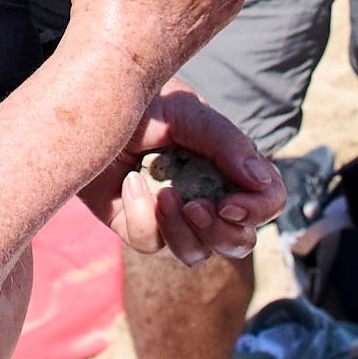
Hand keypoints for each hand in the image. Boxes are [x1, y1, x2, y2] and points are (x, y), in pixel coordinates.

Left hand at [94, 91, 282, 267]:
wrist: (90, 107)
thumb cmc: (146, 104)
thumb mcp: (190, 114)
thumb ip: (228, 144)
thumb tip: (261, 181)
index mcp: (230, 168)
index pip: (267, 202)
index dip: (258, 211)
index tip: (230, 204)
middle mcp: (207, 197)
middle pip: (238, 242)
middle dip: (221, 233)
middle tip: (196, 206)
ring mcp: (172, 217)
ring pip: (196, 254)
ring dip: (182, 231)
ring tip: (165, 196)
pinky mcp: (137, 227)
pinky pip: (150, 244)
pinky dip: (142, 216)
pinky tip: (130, 182)